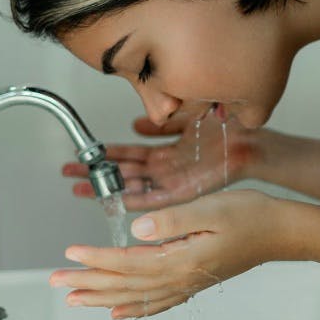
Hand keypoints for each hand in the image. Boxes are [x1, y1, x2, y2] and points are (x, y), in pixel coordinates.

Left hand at [49, 189, 289, 318]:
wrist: (280, 231)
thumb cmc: (250, 215)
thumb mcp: (211, 208)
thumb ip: (173, 220)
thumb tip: (136, 231)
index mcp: (182, 259)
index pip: (128, 262)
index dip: (97, 258)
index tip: (70, 253)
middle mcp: (181, 277)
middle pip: (125, 285)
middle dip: (89, 282)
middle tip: (57, 281)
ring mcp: (188, 283)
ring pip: (136, 297)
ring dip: (103, 298)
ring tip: (76, 298)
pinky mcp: (195, 281)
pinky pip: (158, 302)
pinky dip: (136, 309)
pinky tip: (120, 312)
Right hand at [62, 113, 261, 210]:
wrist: (250, 140)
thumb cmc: (224, 129)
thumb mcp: (184, 118)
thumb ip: (160, 123)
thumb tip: (136, 122)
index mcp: (166, 153)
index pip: (128, 155)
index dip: (105, 155)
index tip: (83, 156)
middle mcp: (166, 169)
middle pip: (124, 173)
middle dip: (96, 174)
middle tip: (69, 175)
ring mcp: (173, 181)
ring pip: (133, 187)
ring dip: (108, 188)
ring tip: (82, 188)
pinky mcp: (185, 192)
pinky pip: (156, 199)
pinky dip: (137, 200)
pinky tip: (118, 201)